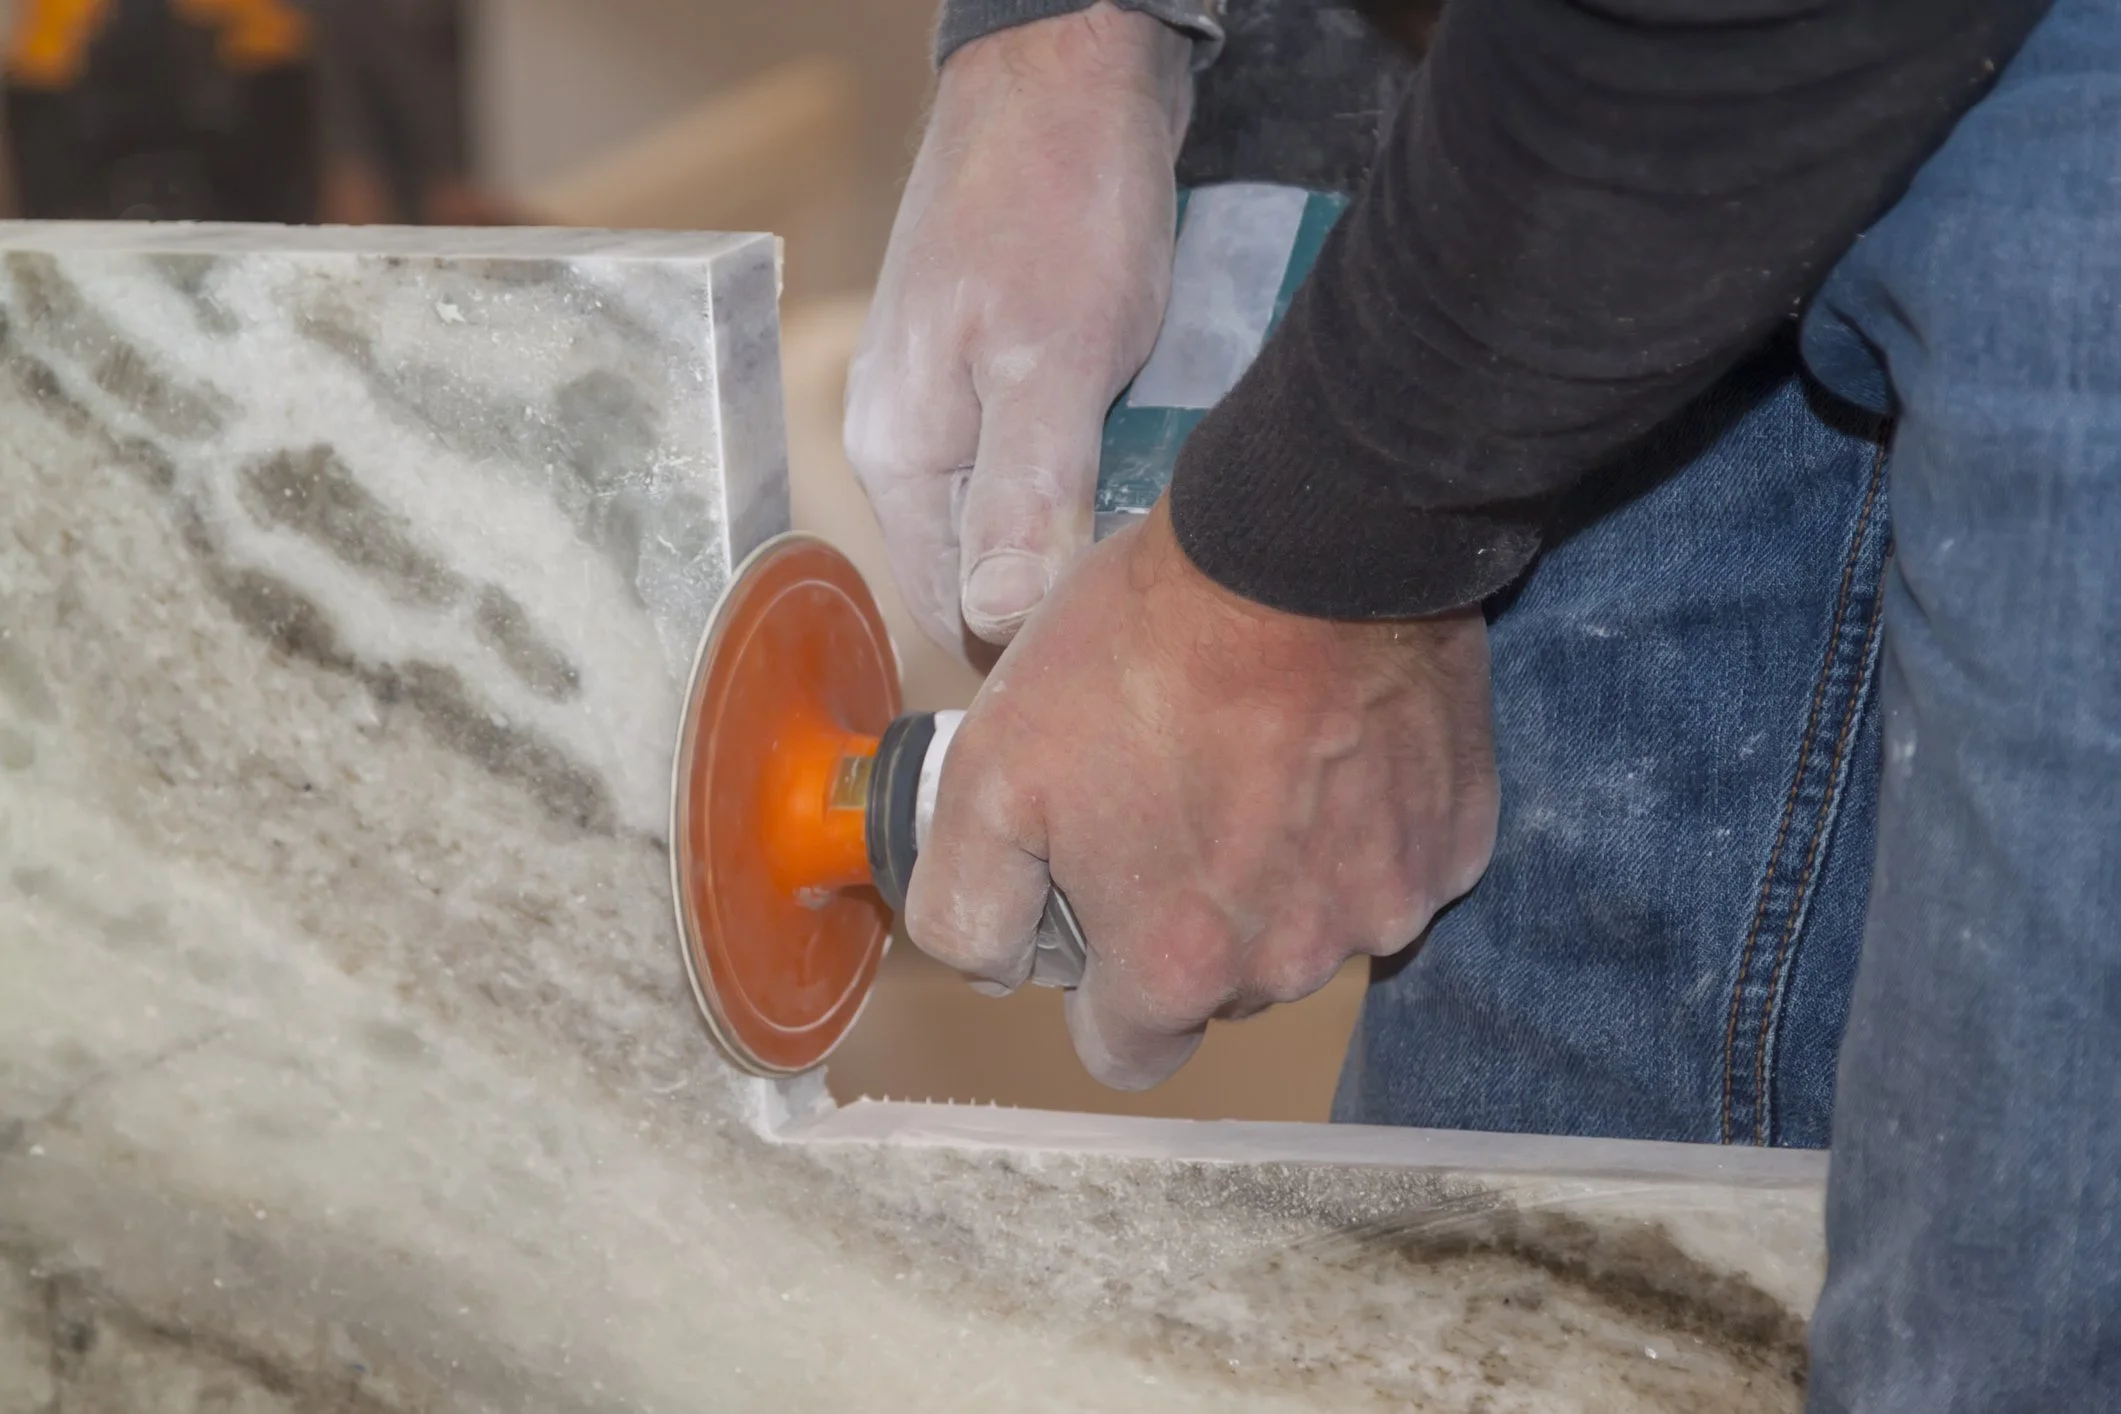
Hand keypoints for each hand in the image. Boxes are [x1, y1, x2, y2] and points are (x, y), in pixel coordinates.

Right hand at [844, 4, 1190, 655]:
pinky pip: (1049, 459)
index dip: (1035, 649)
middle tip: (1161, 603)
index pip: (954, 612)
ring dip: (1092, 534)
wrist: (1071, 68)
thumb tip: (993, 624)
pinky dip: (1102, 474)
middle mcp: (915, 443)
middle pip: (989, 571)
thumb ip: (1023, 496)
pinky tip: (1155, 469)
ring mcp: (956, 403)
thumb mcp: (1050, 362)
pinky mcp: (1003, 368)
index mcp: (901, 457)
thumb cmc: (1058, 200)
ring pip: (1026, 516)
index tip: (1125, 656)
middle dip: (1067, 594)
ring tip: (1165, 540)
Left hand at [907, 502, 1500, 1088]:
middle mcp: (1294, 963)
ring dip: (1281, 874)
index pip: (1127, 1051)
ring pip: (1314, 927)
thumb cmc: (1142, 653)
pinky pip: (1394, 863)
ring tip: (1250, 754)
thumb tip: (993, 969)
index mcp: (1178, 965)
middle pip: (1225, 987)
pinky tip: (1329, 740)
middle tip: (1168, 794)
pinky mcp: (1454, 838)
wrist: (1304, 543)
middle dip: (1191, 920)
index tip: (1097, 900)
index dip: (1099, 985)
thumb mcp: (992, 771)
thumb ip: (969, 905)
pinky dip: (1362, 824)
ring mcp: (1390, 901)